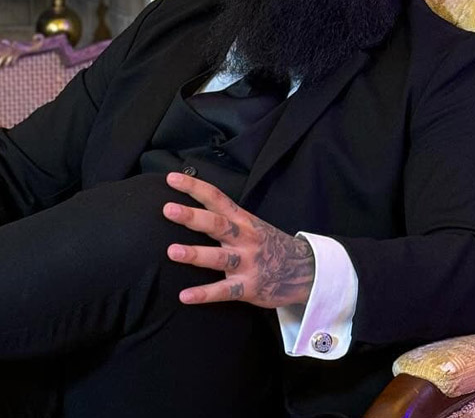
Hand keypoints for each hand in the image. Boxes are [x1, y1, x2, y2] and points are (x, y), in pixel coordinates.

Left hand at [162, 172, 314, 308]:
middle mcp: (245, 239)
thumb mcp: (251, 224)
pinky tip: (184, 296)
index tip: (172, 178)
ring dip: (196, 254)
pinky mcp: (249, 288)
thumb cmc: (268, 245)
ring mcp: (247, 263)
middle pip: (217, 225)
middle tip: (169, 209)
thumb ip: (224, 217)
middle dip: (192, 217)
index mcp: (243, 220)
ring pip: (219, 258)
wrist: (305, 271)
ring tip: (172, 251)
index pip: (217, 198)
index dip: (195, 187)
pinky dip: (204, 294)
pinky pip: (224, 292)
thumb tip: (189, 207)